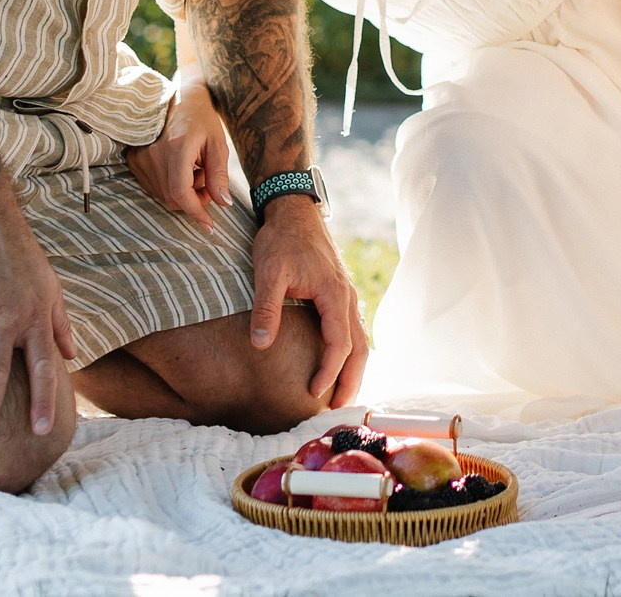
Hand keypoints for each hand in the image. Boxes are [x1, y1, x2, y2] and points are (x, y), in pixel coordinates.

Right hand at [127, 78, 231, 225]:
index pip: (181, 193)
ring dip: (182, 192)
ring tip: (195, 170)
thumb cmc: (202, 119)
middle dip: (194, 199)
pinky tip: (180, 169)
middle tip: (208, 182)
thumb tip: (223, 204)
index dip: (195, 212)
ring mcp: (141, 158)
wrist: (178, 98)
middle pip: (173, 198)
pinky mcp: (134, 160)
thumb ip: (219, 175)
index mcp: (177, 149)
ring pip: (163, 195)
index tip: (209, 226)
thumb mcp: (217, 144)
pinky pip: (153, 187)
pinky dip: (170, 186)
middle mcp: (154, 155)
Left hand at [250, 193, 369, 408]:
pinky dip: (349, 353)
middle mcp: (348, 298)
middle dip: (351, 380)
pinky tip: (336, 364)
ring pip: (359, 340)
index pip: (339, 344)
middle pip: (359, 348)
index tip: (314, 394)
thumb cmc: (281, 239)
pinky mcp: (340, 294)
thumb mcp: (268, 271)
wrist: (293, 210)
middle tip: (338, 409)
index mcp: (334, 295)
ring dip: (353, 369)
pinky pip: (352, 329)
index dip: (329, 372)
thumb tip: (261, 344)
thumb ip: (267, 308)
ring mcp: (347, 295)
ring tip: (339, 395)